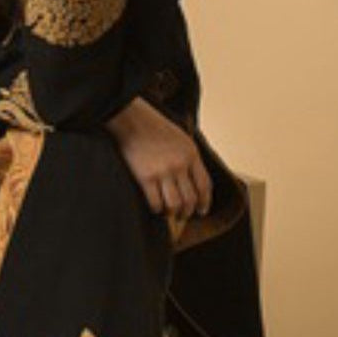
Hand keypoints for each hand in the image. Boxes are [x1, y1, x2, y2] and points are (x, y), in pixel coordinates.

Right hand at [105, 96, 212, 218]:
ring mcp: (163, 172)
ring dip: (173, 213)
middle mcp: (179, 165)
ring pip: (175, 204)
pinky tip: (155, 207)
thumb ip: (189, 156)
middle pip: (190, 198)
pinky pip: (155, 202)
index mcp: (191, 154)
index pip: (204, 185)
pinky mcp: (145, 177)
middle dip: (188, 211)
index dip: (205, 201)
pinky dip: (157, 209)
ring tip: (169, 214)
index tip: (202, 210)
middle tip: (183, 216)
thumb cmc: (154, 127)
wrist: (132, 120)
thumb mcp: (181, 137)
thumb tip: (193, 178)